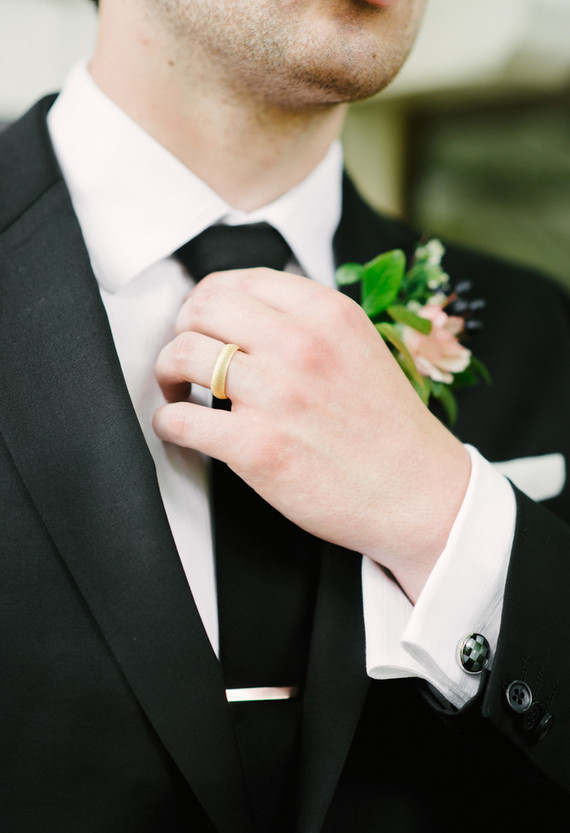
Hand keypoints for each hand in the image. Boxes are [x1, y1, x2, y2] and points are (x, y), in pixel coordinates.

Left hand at [153, 268, 469, 601]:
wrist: (419, 494)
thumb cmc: (387, 427)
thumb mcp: (358, 347)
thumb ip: (306, 323)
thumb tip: (241, 314)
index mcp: (326, 313)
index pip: (238, 280)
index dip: (207, 301)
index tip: (203, 323)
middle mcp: (300, 345)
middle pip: (202, 309)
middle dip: (182, 330)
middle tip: (185, 357)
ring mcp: (277, 395)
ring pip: (183, 355)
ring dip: (166, 373)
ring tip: (176, 392)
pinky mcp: (257, 447)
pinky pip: (180, 420)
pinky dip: (167, 423)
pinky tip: (180, 428)